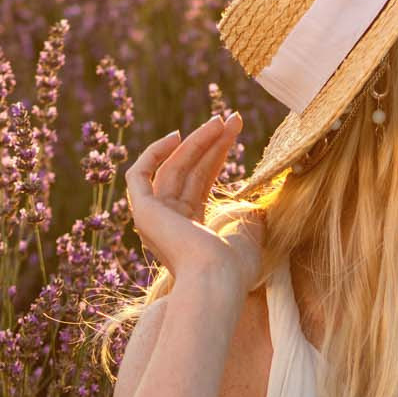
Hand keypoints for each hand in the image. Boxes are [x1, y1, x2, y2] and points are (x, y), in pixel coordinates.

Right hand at [124, 113, 261, 297]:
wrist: (216, 277)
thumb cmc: (236, 264)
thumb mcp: (249, 231)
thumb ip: (249, 212)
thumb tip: (259, 200)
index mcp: (191, 229)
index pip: (201, 180)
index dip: (217, 154)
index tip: (234, 130)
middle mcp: (170, 222)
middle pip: (188, 170)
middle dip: (210, 142)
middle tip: (231, 119)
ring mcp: (154, 217)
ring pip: (172, 167)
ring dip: (196, 141)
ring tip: (220, 121)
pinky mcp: (142, 212)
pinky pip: (139, 175)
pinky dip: (154, 153)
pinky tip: (177, 135)